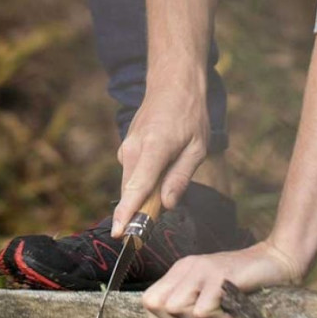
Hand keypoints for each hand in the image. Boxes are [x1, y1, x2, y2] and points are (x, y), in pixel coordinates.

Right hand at [112, 86, 209, 236]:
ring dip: (145, 193)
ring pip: (131, 183)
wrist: (172, 83)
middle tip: (166, 206)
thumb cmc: (190, 114)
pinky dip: (143, 180)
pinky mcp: (126, 147)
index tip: (119, 233)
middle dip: (142, 210)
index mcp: (154, 148)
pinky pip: (132, 173)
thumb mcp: (197, 147)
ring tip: (171, 170)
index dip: (128, 213)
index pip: (137, 188)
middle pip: (132, 192)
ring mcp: (126, 147)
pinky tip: (162, 164)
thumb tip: (166, 204)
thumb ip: (181, 177)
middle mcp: (134, 148)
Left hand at [141, 239, 302, 317]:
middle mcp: (187, 266)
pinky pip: (202, 310)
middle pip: (158, 305)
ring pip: (176, 308)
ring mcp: (202, 268)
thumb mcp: (210, 294)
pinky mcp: (219, 275)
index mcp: (181, 270)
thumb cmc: (243, 284)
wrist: (275, 261)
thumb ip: (190, 307)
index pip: (149, 299)